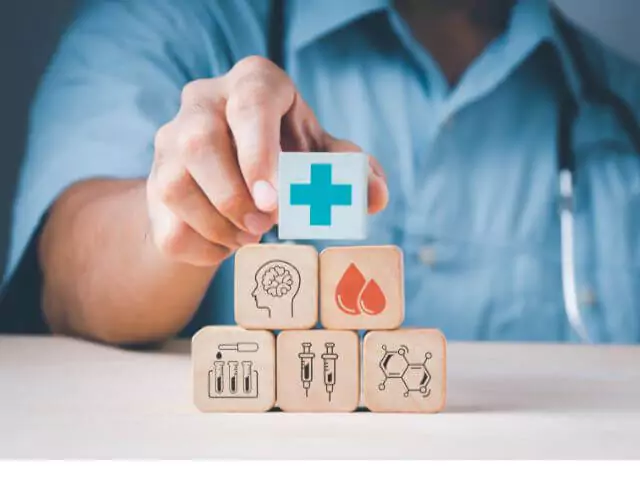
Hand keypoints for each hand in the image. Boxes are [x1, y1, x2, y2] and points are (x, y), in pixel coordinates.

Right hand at [147, 56, 387, 266]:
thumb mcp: (321, 154)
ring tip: (250, 235)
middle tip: (267, 224)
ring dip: (218, 226)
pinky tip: (227, 244)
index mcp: (251, 83)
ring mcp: (168, 143)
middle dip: (235, 196)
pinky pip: (167, 227)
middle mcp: (201, 102)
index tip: (274, 200)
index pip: (250, 103)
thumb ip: (349, 169)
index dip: (260, 152)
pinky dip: (203, 249)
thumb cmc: (285, 155)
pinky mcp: (153, 185)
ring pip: (174, 187)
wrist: (233, 174)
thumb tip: (375, 195)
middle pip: (199, 144)